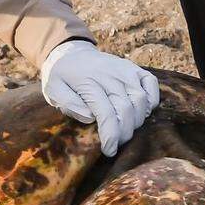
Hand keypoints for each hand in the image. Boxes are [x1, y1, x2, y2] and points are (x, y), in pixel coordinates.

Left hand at [41, 40, 159, 156]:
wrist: (72, 54)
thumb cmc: (62, 77)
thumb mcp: (53, 90)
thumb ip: (67, 103)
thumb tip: (90, 117)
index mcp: (88, 82)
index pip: (107, 114)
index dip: (111, 136)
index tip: (109, 151)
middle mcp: (110, 74)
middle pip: (127, 110)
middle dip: (124, 133)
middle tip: (116, 143)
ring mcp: (125, 70)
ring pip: (141, 100)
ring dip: (137, 121)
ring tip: (125, 129)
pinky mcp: (134, 68)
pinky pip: (151, 84)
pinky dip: (151, 101)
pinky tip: (140, 112)